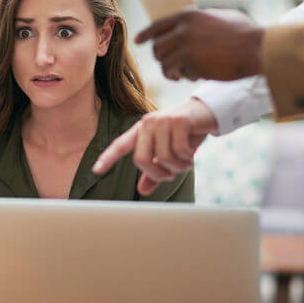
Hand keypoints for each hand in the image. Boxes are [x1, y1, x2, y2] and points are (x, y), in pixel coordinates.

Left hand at [93, 98, 216, 195]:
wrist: (207, 112)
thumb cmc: (185, 134)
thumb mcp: (169, 152)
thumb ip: (155, 171)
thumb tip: (142, 190)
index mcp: (141, 130)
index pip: (120, 145)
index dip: (108, 158)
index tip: (96, 170)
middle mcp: (148, 123)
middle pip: (141, 159)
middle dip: (157, 174)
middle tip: (169, 176)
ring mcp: (163, 120)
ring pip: (162, 158)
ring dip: (176, 167)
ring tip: (185, 163)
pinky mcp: (179, 121)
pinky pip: (179, 151)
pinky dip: (187, 159)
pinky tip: (191, 155)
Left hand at [135, 8, 263, 81]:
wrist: (256, 48)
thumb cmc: (245, 34)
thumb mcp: (221, 17)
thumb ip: (203, 20)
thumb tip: (193, 25)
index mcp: (188, 15)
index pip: (158, 24)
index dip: (146, 34)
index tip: (138, 41)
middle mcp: (183, 29)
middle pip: (157, 47)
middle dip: (162, 58)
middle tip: (173, 66)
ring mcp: (185, 45)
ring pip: (163, 62)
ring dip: (171, 71)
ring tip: (183, 74)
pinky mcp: (190, 62)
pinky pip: (175, 73)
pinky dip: (182, 77)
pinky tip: (193, 77)